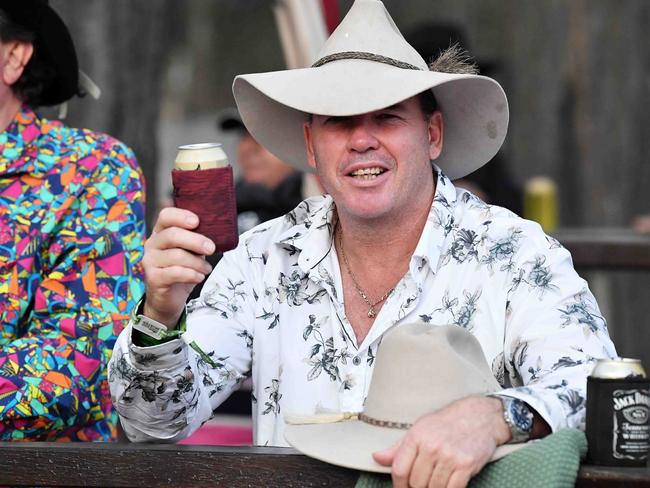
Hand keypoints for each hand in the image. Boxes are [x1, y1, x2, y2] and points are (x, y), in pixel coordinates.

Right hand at [142, 207, 214, 327]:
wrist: (168, 297)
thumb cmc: (181, 269)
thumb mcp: (191, 251)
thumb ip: (196, 240)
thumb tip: (217, 230)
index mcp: (161, 232)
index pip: (165, 215)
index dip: (181, 216)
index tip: (197, 221)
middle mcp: (152, 244)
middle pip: (172, 235)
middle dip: (195, 241)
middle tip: (211, 248)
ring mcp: (150, 261)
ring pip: (177, 255)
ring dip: (197, 262)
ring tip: (206, 269)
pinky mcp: (153, 278)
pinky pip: (175, 273)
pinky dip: (192, 274)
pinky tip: (199, 277)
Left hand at [373, 396, 509, 487]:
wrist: (479, 416)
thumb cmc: (446, 423)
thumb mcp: (419, 429)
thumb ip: (398, 448)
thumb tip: (377, 457)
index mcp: (416, 436)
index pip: (399, 469)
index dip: (398, 485)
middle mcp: (431, 446)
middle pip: (416, 483)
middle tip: (423, 484)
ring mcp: (449, 456)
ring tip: (436, 481)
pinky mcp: (466, 465)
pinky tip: (448, 485)